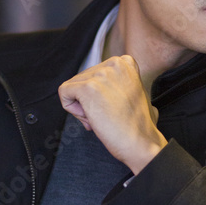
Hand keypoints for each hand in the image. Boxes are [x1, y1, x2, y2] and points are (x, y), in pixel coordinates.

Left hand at [58, 55, 167, 173]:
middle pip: (82, 79)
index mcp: (125, 62)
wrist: (141, 142)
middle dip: (88, 100)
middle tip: (106, 116)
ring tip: (101, 118)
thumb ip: (120, 83)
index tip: (111, 106)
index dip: (98, 93)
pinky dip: (71, 109)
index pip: (94, 73)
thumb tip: (104, 90)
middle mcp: (113, 64)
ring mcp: (101, 74)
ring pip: (73, 87)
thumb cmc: (138, 124)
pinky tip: (91, 118)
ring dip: (82, 106)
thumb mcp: (136, 92)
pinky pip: (64, 92)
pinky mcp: (87, 88)